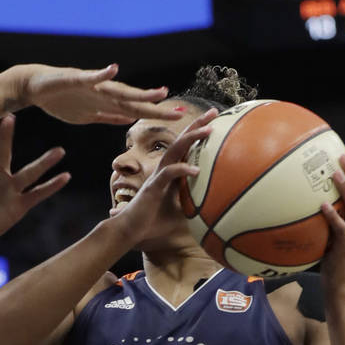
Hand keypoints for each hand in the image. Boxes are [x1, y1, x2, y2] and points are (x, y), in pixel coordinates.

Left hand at [0, 115, 69, 248]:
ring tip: (60, 150)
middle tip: (10, 116)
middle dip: (6, 136)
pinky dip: (52, 186)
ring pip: (30, 172)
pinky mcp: (19, 205)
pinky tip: (65, 177)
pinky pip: (38, 194)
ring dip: (45, 162)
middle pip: (5, 152)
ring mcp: (11, 188)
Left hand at [12, 64, 181, 124]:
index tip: (168, 97)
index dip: (149, 98)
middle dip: (156, 109)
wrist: (33, 86)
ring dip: (144, 112)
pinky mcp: (86, 114)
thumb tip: (114, 68)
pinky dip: (119, 118)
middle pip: (134, 103)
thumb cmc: (49, 81)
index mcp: (101, 89)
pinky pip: (107, 117)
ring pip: (125, 109)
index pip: (130, 94)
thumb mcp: (69, 79)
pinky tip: (131, 119)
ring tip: (163, 112)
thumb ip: (93, 76)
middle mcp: (102, 96)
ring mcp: (96, 104)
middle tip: (179, 112)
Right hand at [110, 109, 218, 243]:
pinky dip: (182, 169)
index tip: (214, 122)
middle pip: (180, 142)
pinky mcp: (153, 188)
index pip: (185, 149)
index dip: (197, 134)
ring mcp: (157, 177)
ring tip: (209, 129)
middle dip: (196, 125)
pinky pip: (168, 174)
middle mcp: (162, 171)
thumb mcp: (180, 214)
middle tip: (213, 112)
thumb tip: (216, 208)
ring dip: (191, 139)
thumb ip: (194, 206)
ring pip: (174, 151)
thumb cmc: (152, 225)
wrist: (128, 232)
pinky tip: (196, 170)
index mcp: (169, 175)